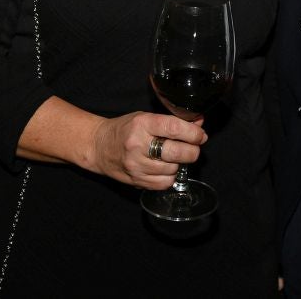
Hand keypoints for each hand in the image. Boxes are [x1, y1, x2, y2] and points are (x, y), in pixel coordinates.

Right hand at [90, 111, 206, 189]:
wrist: (99, 147)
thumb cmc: (125, 129)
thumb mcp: (146, 117)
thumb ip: (172, 121)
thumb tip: (199, 123)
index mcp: (142, 124)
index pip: (174, 128)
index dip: (193, 133)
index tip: (201, 135)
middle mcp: (138, 145)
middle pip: (176, 152)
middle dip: (192, 151)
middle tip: (194, 147)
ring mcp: (136, 165)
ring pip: (172, 169)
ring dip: (180, 164)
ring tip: (176, 156)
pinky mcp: (136, 181)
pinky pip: (164, 183)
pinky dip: (170, 176)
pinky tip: (166, 168)